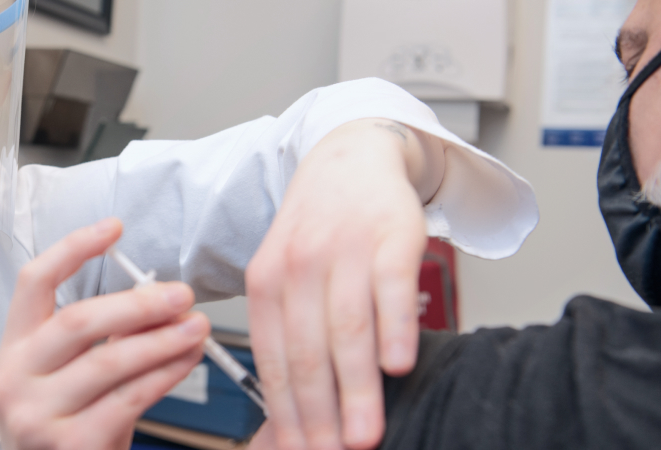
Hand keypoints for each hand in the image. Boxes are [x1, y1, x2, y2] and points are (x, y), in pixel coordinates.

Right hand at [0, 218, 209, 449]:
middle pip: (78, 320)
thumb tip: (156, 298)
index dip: (72, 248)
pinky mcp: (66, 445)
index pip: (33, 282)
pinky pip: (127, 399)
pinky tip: (185, 363)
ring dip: (162, 340)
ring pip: (109, 362)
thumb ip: (103, 339)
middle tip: (181, 294)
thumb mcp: (71, 379)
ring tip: (196, 328)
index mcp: (15, 349)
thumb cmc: (66, 429)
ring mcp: (36, 415)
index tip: (114, 228)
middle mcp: (16, 379)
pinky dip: (163, 377)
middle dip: (138, 303)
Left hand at [245, 119, 443, 448]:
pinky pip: (392, 289)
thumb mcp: (284, 272)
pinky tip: (398, 367)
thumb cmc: (316, 227)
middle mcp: (299, 265)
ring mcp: (345, 249)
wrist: (348, 156)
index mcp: (265, 280)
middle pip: (308, 351)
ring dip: (357, 388)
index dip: (284, 410)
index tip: (297, 449)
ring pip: (348, 329)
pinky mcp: (391, 236)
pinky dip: (396, 329)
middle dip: (319, 413)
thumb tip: (290, 410)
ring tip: (365, 433)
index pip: (271, 357)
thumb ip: (287, 332)